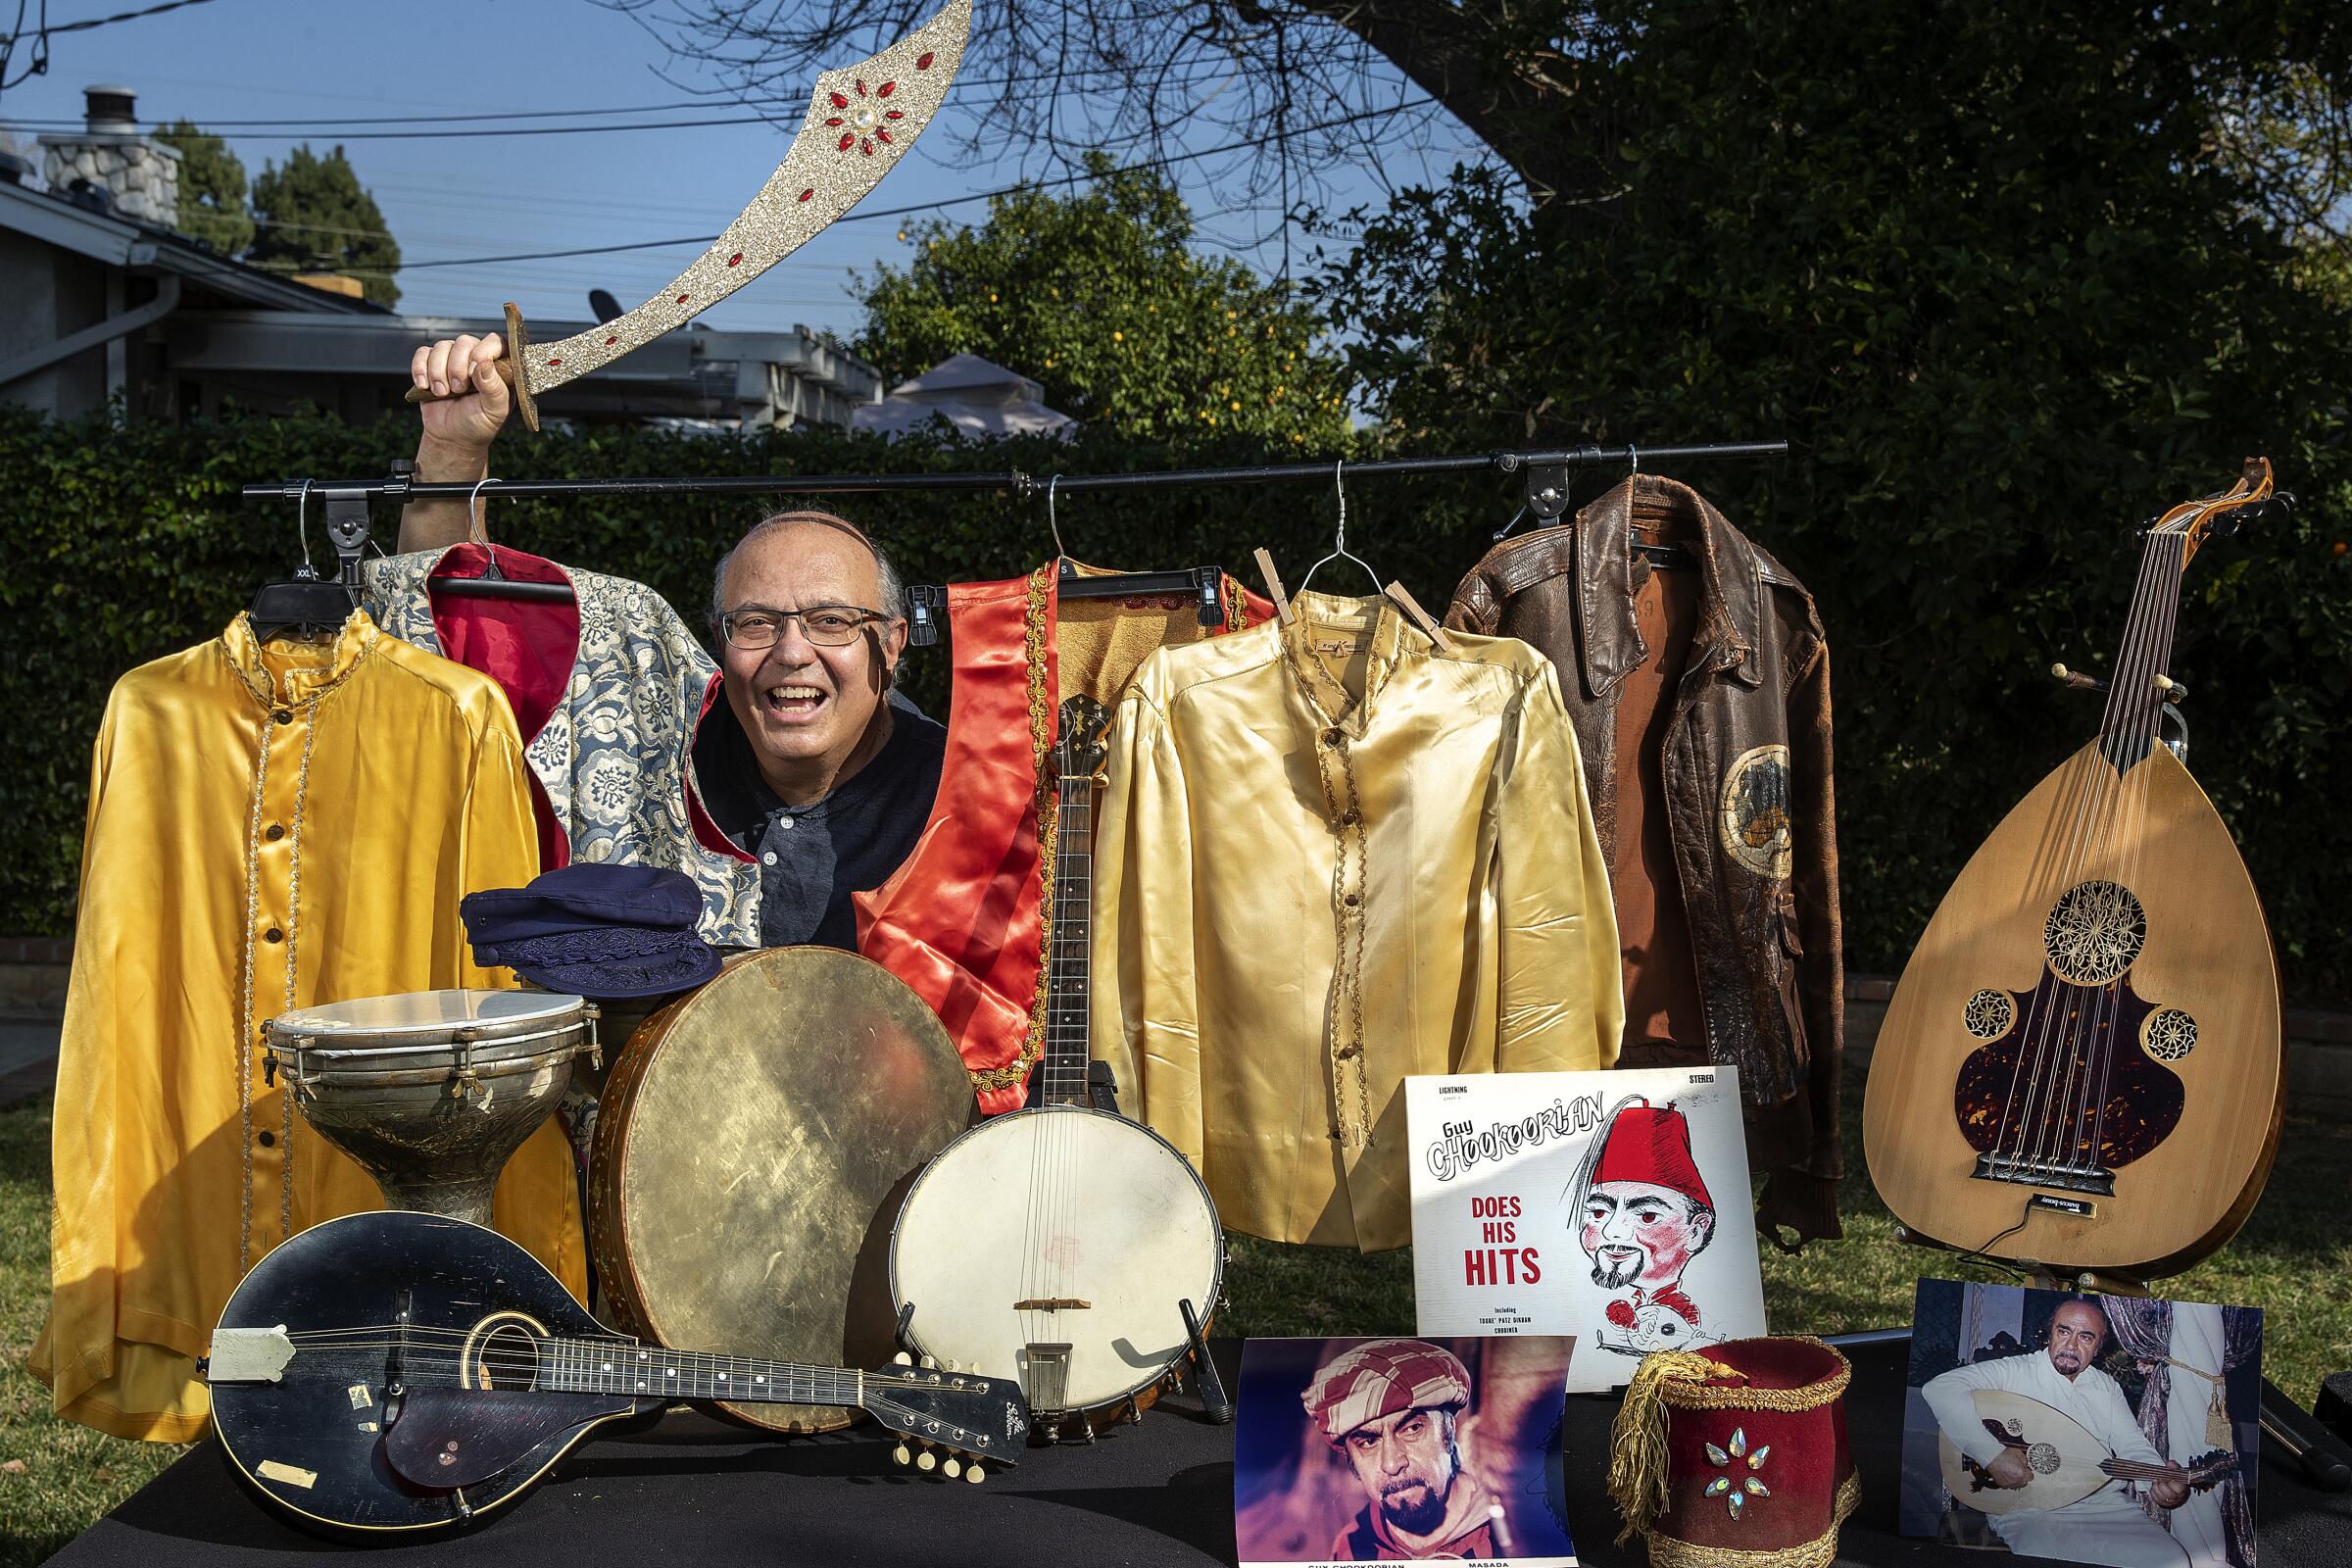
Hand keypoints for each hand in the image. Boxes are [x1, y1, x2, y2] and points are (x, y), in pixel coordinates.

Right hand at [411, 333, 509, 459]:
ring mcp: (453, 359)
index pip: (495, 342)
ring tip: (442, 393)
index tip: (472, 372)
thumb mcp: (494, 412)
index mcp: (499, 367)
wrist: (452, 437)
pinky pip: (423, 353)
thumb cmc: (479, 424)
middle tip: (458, 389)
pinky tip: (425, 386)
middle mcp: (477, 358)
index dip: (482, 351)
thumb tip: (485, 364)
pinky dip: (420, 368)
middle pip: (464, 342)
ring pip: (442, 346)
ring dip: (438, 372)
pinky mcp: (432, 364)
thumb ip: (494, 389)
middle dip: (456, 367)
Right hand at [1985, 1448, 2034, 1489]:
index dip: (2027, 1472)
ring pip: (2016, 1484)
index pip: (2030, 1477)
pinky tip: (2005, 1475)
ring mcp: (2009, 1484)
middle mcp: (2017, 1481)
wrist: (1991, 1457)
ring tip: (2010, 1472)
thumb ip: (2024, 1461)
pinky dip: (2007, 1481)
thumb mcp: (2019, 1453)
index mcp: (2023, 1474)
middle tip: (2017, 1471)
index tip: (2025, 1470)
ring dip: (2014, 1480)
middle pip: (2024, 1482)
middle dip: (2022, 1477)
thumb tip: (2024, 1463)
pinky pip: (2007, 1485)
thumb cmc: (2002, 1455)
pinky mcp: (2002, 1485)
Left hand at [2150, 1461, 2189, 1509]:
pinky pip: (2157, 1500)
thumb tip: (2170, 1464)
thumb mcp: (2175, 1469)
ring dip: (2156, 1489)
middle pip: (2170, 1495)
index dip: (2171, 1482)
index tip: (2166, 1477)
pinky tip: (2154, 1488)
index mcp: (2183, 1487)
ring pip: (2163, 1498)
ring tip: (2156, 1483)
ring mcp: (2172, 1501)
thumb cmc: (2174, 1477)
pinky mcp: (2164, 1503)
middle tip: (2159, 1479)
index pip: (2179, 1488)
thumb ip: (2173, 1466)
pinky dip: (2154, 1493)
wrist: (2171, 1482)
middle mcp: (2179, 1496)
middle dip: (2162, 1486)